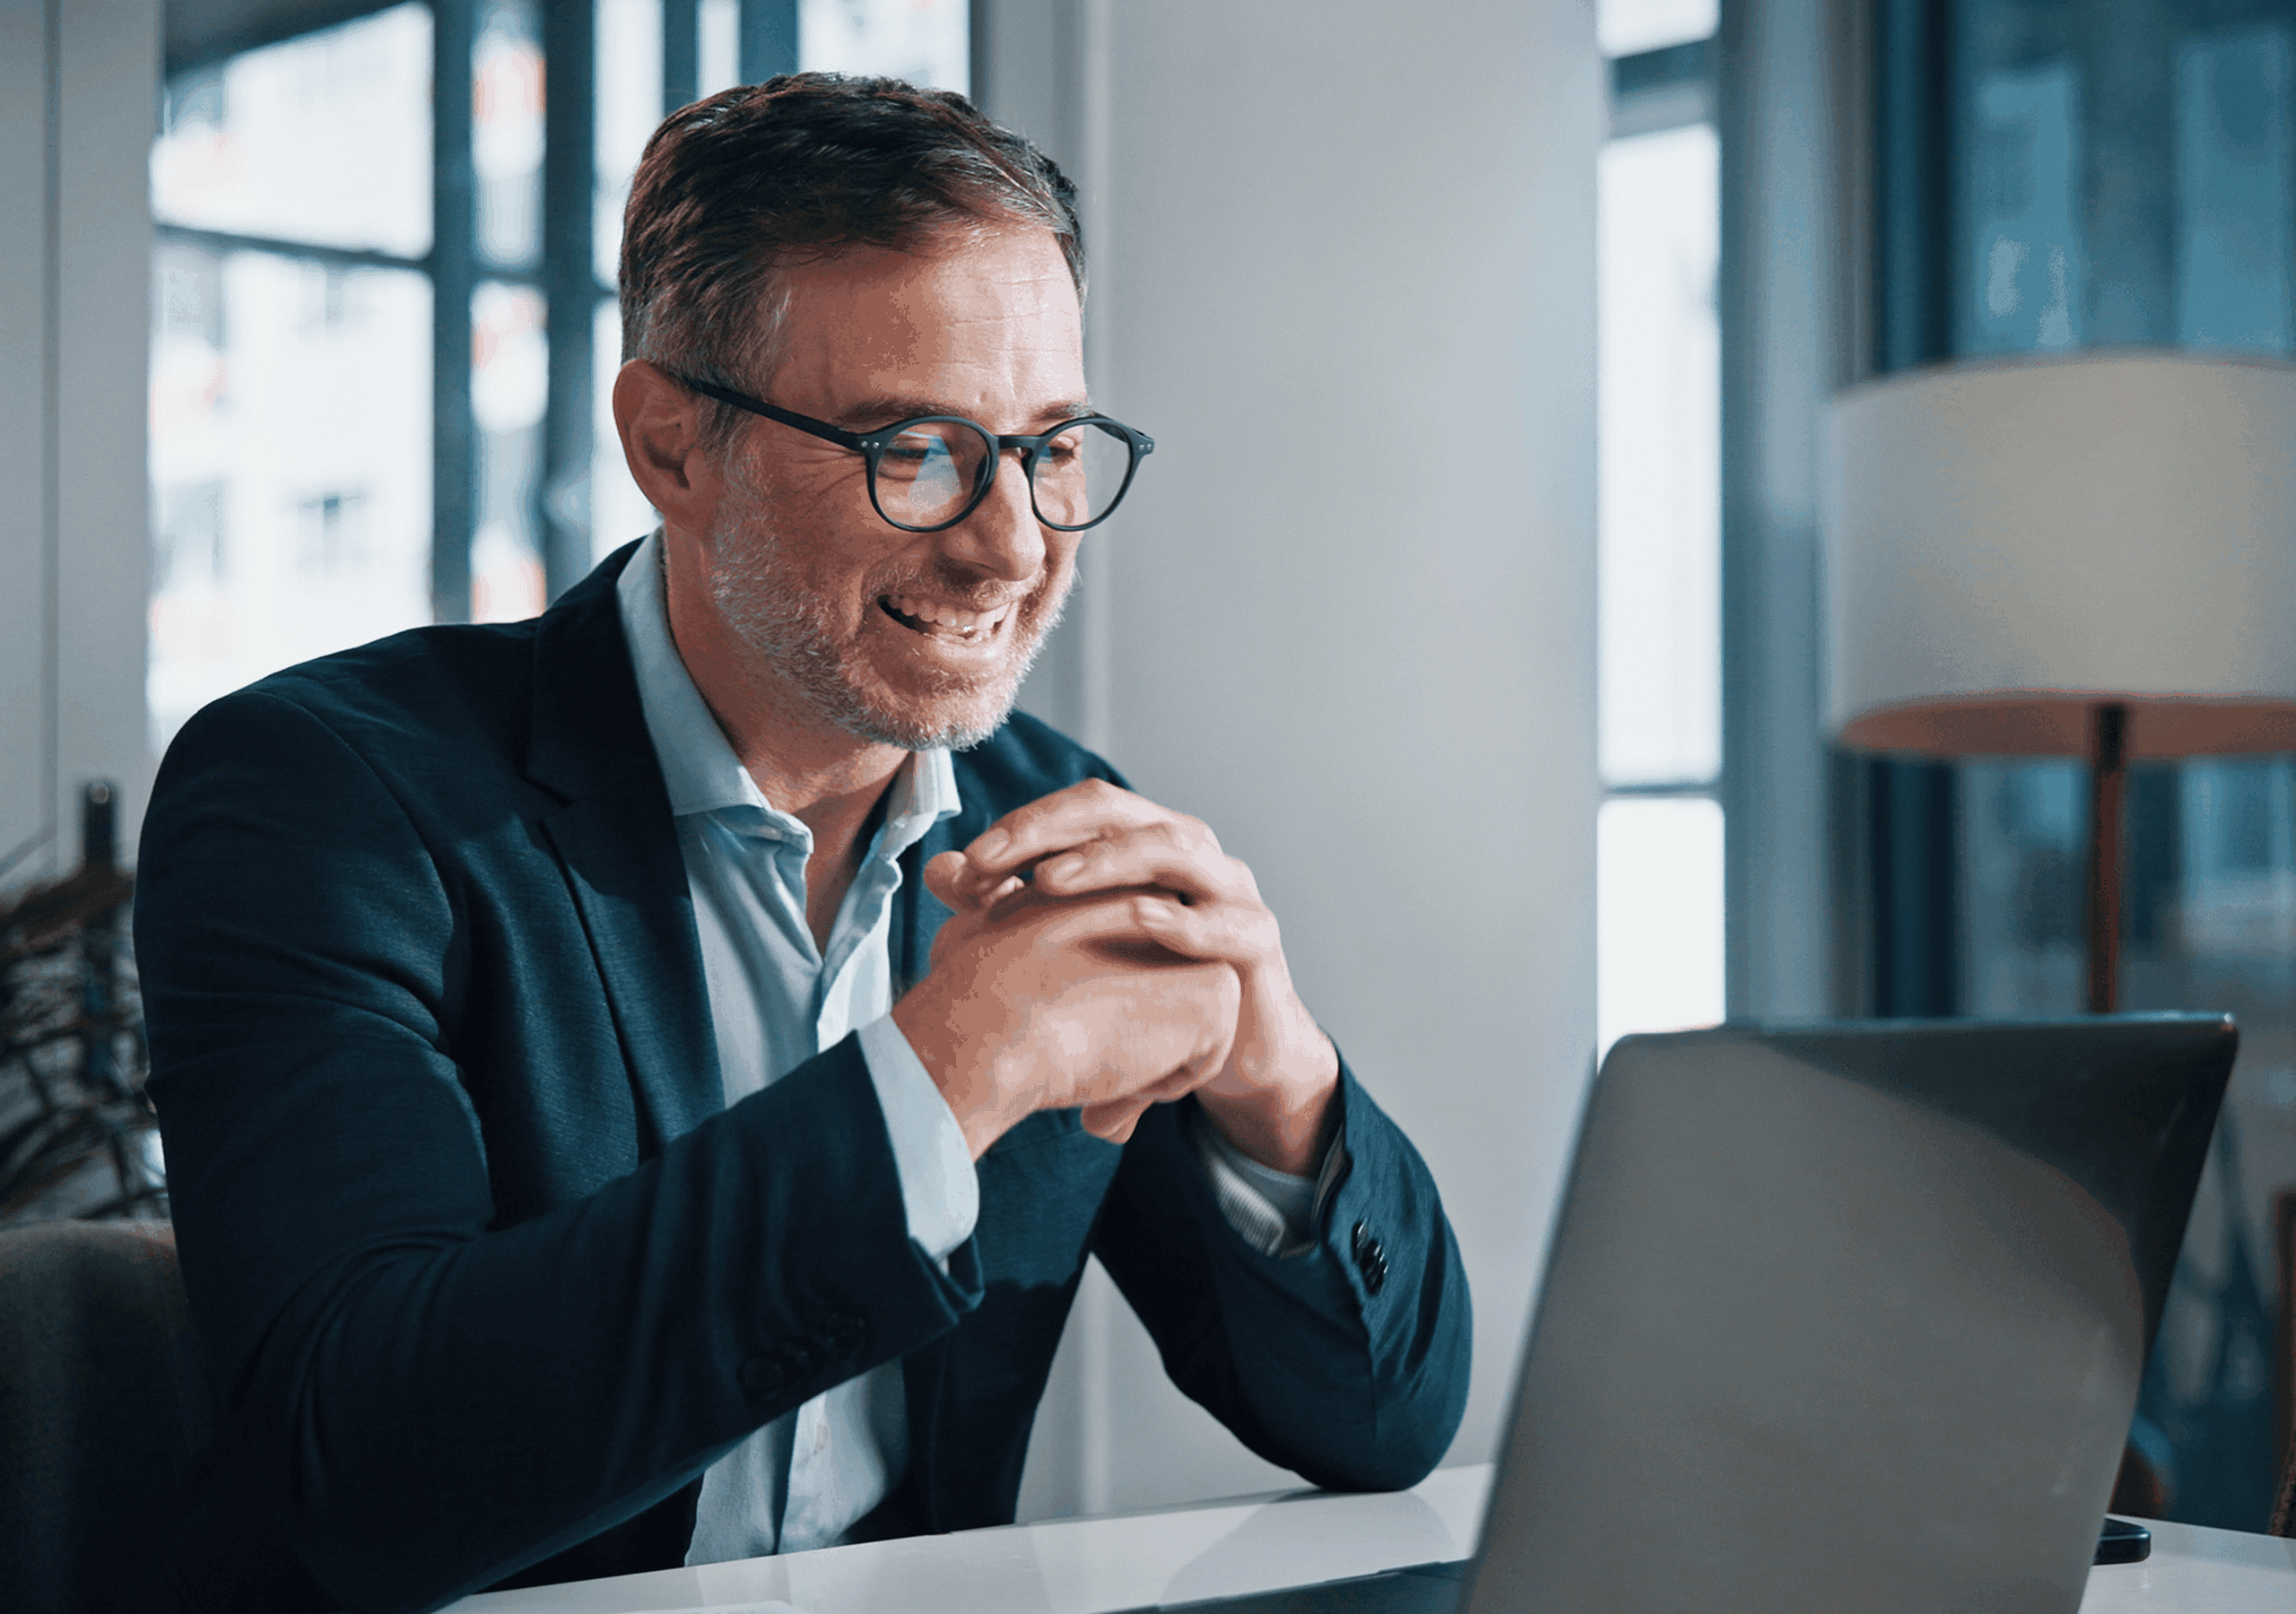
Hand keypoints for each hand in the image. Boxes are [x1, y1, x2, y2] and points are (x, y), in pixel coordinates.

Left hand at [940, 780, 1339, 1173]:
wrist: (1231, 1048)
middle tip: (988, 861)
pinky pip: (1226, 922)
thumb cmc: (1146, 986)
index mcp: (1141, 841)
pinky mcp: (1259, 940)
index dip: (1021, 827)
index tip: (963, 865)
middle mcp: (1188, 849)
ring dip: (1106, 861)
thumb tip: (939, 871)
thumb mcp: (1073, 945)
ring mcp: (1229, 888)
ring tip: (1046, 884)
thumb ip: (1009, 906)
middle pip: (1117, 811)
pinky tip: (1137, 921)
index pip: (1078, 809)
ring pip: (1173, 848)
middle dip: (1047, 829)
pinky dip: (1182, 921)